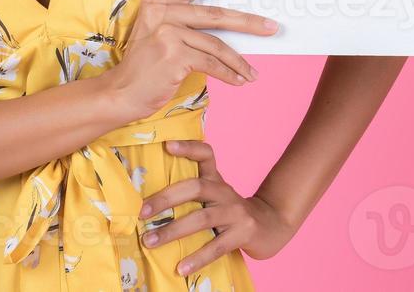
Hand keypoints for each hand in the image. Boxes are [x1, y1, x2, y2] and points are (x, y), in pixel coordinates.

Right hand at [104, 0, 278, 121]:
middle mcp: (161, 11)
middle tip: (272, 27)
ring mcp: (167, 32)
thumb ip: (184, 22)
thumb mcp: (159, 33)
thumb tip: (230, 22)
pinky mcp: (174, 55)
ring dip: (239, 61)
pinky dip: (229, 74)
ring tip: (253, 72)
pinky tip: (239, 81)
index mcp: (158, 0)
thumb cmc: (145, 65)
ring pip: (216, 44)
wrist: (121, 92)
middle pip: (214, 14)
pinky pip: (211, 63)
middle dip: (248, 22)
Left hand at [138, 139, 296, 273]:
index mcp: (216, 180)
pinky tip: (180, 268)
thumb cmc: (231, 211)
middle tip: (142, 212)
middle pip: (195, 187)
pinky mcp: (243, 234)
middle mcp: (225, 191)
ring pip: (202, 218)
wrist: (271, 225)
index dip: (188, 147)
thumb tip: (147, 203)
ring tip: (149, 241)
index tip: (167, 145)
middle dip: (166, 199)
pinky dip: (197, 258)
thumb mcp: (215, 195)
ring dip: (173, 231)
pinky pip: (217, 247)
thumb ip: (191, 193)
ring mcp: (235, 212)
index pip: (205, 154)